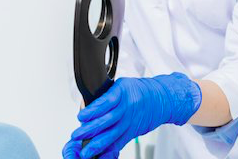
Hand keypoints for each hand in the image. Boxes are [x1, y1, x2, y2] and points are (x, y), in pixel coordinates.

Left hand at [64, 72, 200, 157]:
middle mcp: (125, 109)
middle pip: (106, 121)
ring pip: (112, 135)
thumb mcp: (120, 85)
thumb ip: (105, 95)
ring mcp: (129, 122)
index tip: (81, 116)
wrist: (160, 98)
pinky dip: (110, 151)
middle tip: (77, 135)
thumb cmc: (138, 91)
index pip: (105, 103)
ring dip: (97, 144)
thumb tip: (86, 106)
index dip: (93, 110)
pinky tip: (101, 156)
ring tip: (85, 151)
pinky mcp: (131, 132)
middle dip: (90, 130)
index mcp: (121, 94)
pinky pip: (119, 143)